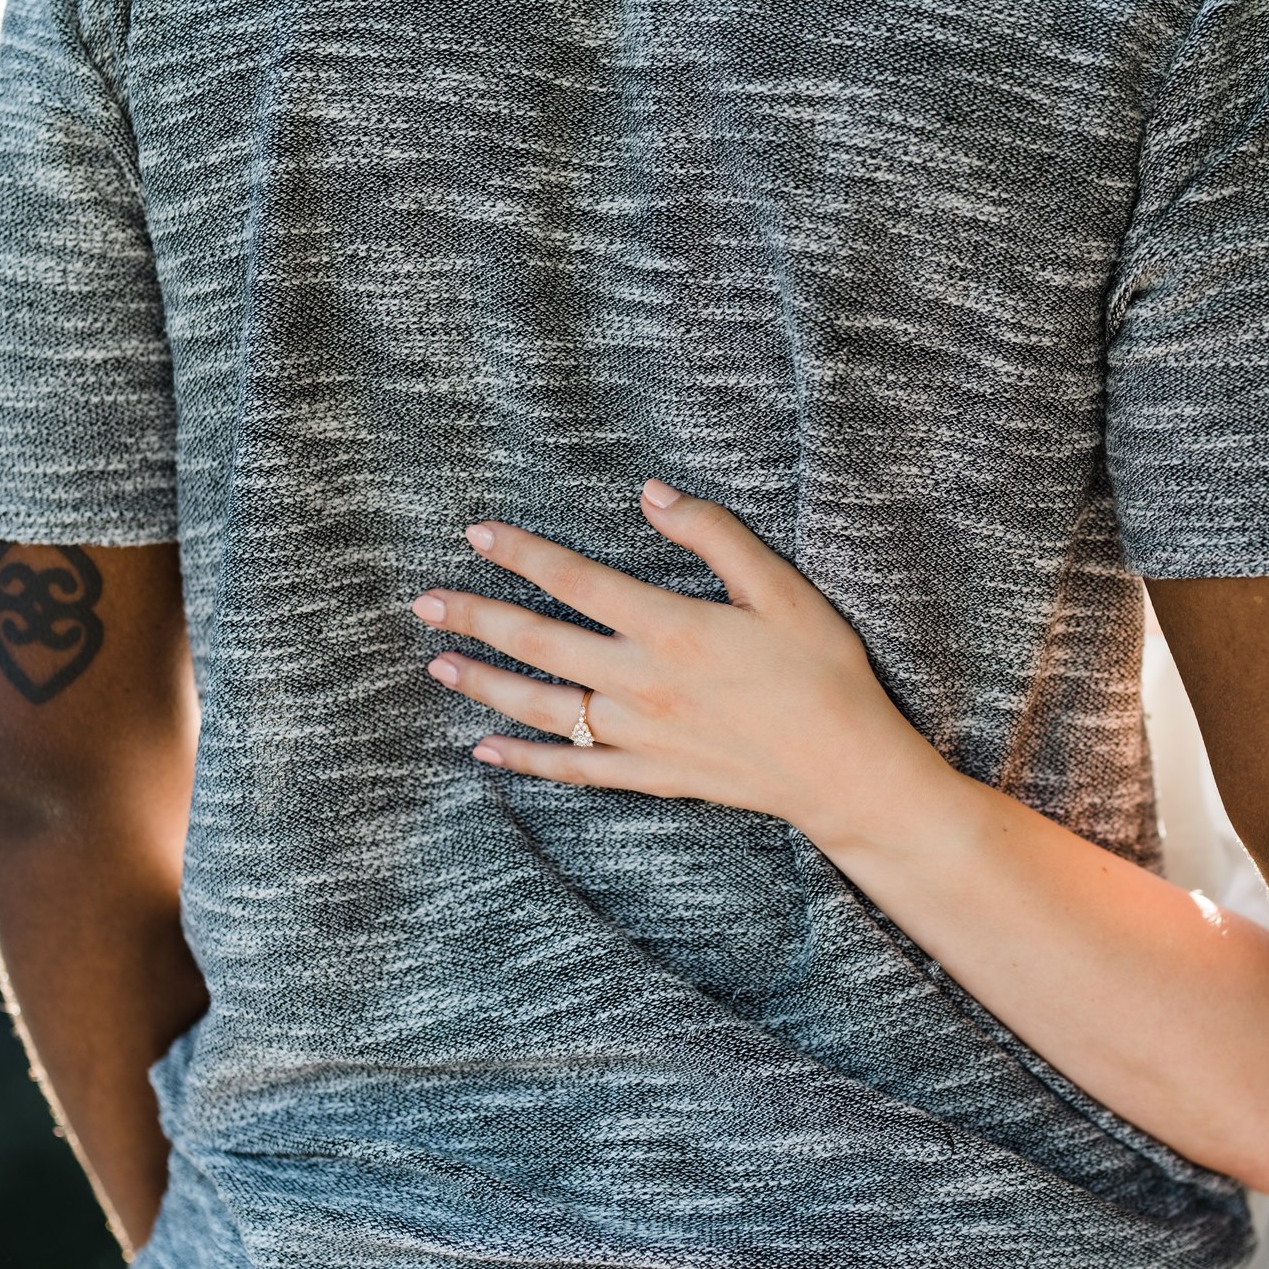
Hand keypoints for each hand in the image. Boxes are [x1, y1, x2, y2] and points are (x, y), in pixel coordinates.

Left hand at [410, 480, 952, 849]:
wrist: (845, 769)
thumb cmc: (822, 671)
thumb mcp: (781, 589)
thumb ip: (714, 536)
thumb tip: (652, 493)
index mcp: (669, 627)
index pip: (574, 580)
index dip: (521, 554)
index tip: (476, 533)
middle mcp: (639, 682)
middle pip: (539, 643)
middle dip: (476, 617)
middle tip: (424, 601)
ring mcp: (638, 735)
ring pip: (541, 707)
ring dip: (484, 685)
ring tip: (438, 665)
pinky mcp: (649, 774)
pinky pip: (572, 768)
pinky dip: (525, 759)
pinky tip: (485, 749)